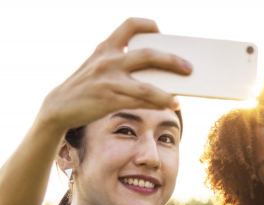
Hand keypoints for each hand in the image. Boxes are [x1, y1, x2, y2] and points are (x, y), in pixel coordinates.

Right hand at [39, 17, 191, 132]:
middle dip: (171, 60)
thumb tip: (155, 70)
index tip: (159, 29)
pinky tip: (167, 107)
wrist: (59, 106)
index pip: (129, 25)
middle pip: (147, 56)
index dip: (147, 24)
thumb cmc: (86, 85)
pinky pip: (139, 103)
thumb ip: (120, 62)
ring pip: (146, 87)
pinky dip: (155, 105)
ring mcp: (108, 81)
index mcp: (106, 47)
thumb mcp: (97, 65)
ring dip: (166, 94)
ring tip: (179, 100)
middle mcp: (108, 61)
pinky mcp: (109, 100)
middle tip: (189, 67)